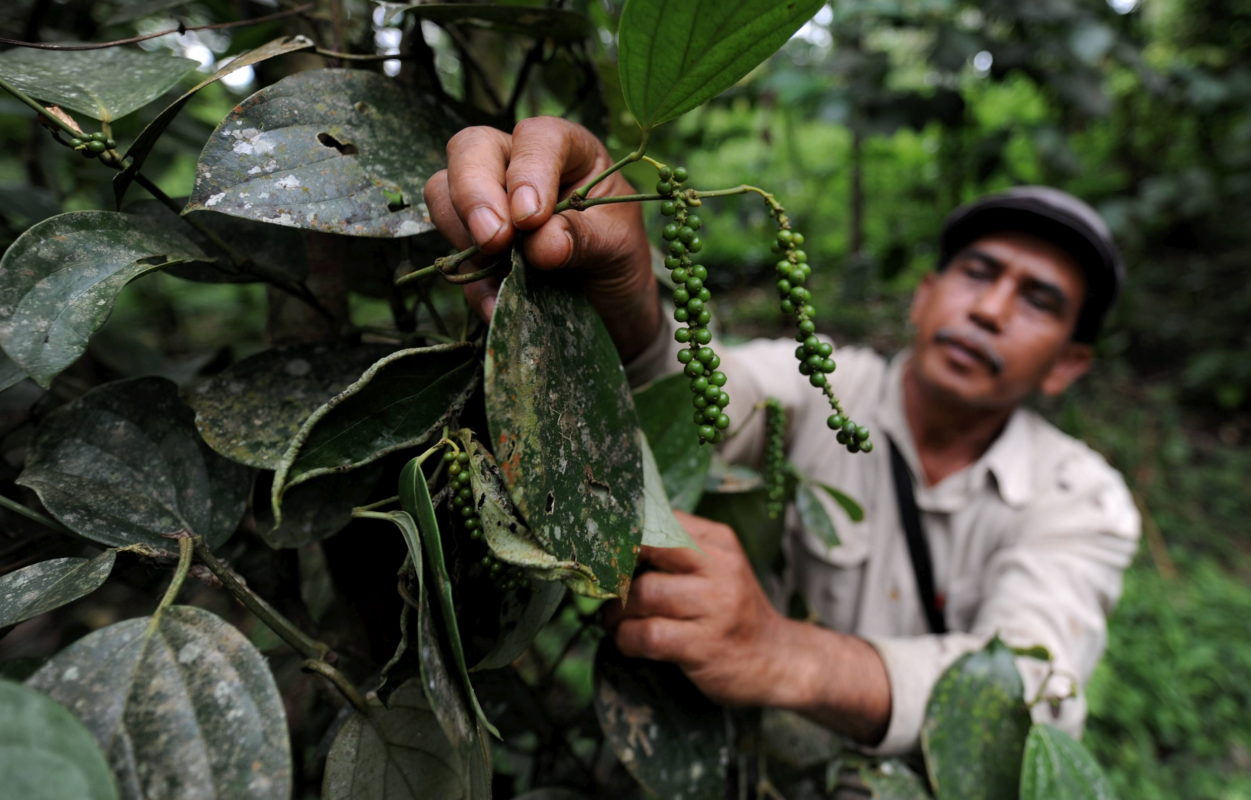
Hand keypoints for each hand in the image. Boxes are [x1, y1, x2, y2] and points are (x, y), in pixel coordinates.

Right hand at [423, 117, 659, 359]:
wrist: (610, 309)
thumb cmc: (620, 260)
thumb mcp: (617, 246)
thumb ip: (583, 238)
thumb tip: (540, 243)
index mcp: (566, 149)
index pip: (535, 137)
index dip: (528, 172)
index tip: (531, 218)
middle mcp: (518, 165)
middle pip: (470, 149)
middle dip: (474, 193)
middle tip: (493, 240)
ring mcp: (489, 202)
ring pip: (442, 191)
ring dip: (462, 233)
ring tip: (500, 273)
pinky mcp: (472, 245)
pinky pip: (451, 253)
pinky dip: (470, 282)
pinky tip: (496, 306)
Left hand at [607, 511, 794, 707]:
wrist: (779, 660)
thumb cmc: (733, 610)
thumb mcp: (716, 568)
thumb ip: (677, 549)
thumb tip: (616, 539)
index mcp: (718, 541)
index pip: (659, 519)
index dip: (623, 534)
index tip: (602, 552)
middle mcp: (720, 567)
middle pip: (649, 547)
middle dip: (615, 567)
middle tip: (603, 585)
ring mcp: (715, 606)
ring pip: (643, 594)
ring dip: (616, 611)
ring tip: (615, 620)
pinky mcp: (705, 645)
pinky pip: (648, 635)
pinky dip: (627, 639)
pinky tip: (629, 642)